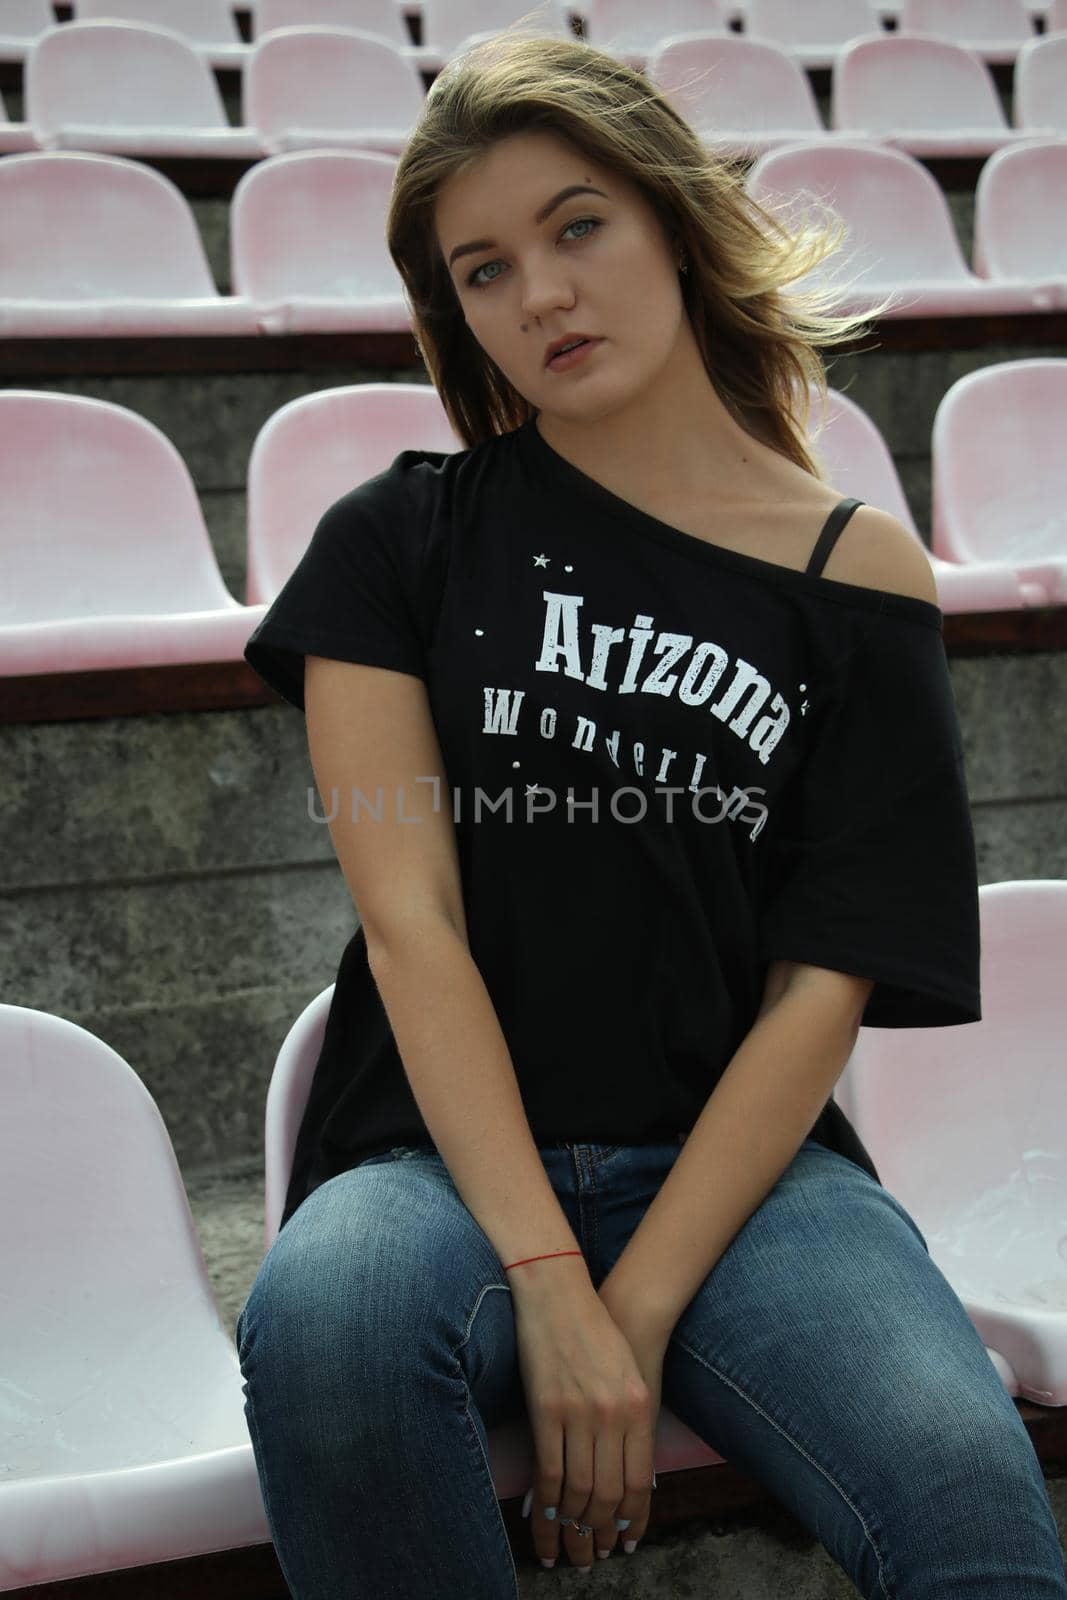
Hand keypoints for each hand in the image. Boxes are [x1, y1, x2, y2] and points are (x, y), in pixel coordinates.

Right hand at [513, 1287, 657, 1571]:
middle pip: (608, 1494)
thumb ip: (633, 1424)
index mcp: (637, 1409)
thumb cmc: (602, 1333)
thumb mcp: (630, 1376)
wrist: (563, 1293)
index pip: (638, 1484)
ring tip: (567, 1550)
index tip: (624, 1543)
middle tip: (591, 1557)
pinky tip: (545, 1517)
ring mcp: (576, 1413)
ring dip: (571, 1527)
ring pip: (577, 1490)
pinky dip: (547, 1500)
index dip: (631, 1521)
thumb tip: (632, 1478)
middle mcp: (611, 1416)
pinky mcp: (544, 1408)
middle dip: (599, 1534)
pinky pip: (548, 1469)